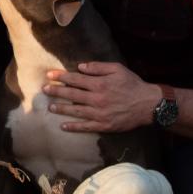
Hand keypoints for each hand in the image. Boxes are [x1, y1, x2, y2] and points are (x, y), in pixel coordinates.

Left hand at [44, 61, 160, 133]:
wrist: (148, 105)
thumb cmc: (133, 84)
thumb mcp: (117, 69)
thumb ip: (98, 67)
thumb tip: (80, 66)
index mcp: (99, 83)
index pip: (75, 79)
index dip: (61, 76)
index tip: (49, 75)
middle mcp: (96, 98)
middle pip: (72, 94)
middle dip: (56, 91)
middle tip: (44, 90)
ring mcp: (99, 113)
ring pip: (75, 111)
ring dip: (61, 109)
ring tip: (50, 107)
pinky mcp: (103, 125)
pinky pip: (85, 126)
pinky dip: (73, 127)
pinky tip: (63, 126)